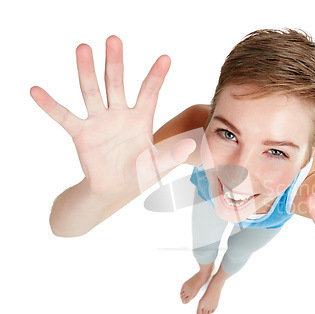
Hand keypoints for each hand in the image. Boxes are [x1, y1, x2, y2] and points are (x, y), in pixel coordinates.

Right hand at [31, 36, 194, 196]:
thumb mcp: (158, 165)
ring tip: (83, 48)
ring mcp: (99, 121)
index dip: (156, 76)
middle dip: (116, 63)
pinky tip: (36, 91)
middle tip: (114, 39)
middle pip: (117, 83)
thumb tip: (193, 144)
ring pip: (91, 91)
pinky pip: (64, 117)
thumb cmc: (138, 173)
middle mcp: (119, 114)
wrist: (114, 188)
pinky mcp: (82, 133)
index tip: (165, 58)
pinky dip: (50, 105)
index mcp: (140, 119)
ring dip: (86, 71)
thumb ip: (173, 154)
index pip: (150, 93)